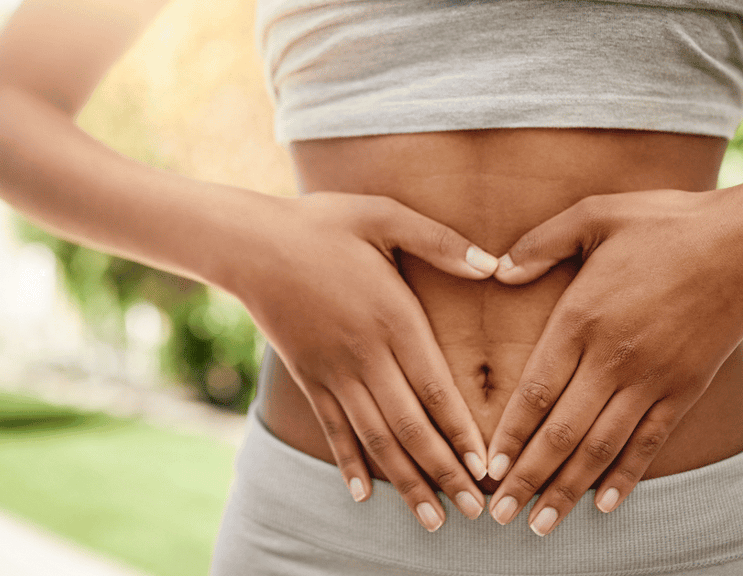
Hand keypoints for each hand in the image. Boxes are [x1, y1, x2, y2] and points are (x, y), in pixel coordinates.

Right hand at [231, 191, 499, 530]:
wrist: (250, 242)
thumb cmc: (322, 224)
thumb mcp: (384, 215)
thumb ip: (439, 241)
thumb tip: (491, 264)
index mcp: (393, 317)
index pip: (436, 388)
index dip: (462, 432)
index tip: (487, 468)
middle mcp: (365, 354)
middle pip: (412, 426)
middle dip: (445, 473)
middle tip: (476, 511)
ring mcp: (334, 371)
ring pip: (376, 438)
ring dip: (406, 482)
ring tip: (433, 519)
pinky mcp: (309, 376)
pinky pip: (333, 429)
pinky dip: (349, 463)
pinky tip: (362, 495)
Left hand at [483, 188, 742, 534]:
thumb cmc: (664, 222)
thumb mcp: (594, 214)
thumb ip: (541, 243)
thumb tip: (496, 271)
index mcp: (582, 318)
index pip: (536, 390)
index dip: (510, 434)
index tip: (487, 468)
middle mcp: (613, 358)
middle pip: (562, 432)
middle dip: (528, 478)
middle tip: (501, 516)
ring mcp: (651, 379)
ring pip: (601, 447)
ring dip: (568, 489)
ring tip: (542, 526)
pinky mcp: (683, 389)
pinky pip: (649, 442)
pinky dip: (626, 476)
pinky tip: (605, 505)